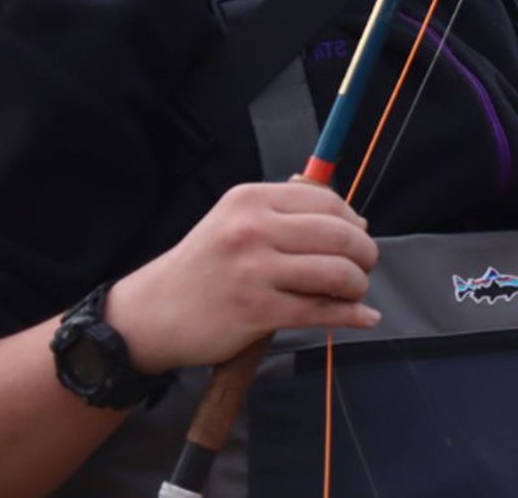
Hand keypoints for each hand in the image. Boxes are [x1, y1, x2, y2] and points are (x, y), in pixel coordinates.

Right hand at [102, 181, 380, 372]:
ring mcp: (253, 271)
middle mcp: (251, 229)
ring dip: (358, 285)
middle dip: (365, 253)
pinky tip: (364, 317)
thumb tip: (357, 223)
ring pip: (336, 273)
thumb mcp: (237, 221)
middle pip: (339, 235)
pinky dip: (351, 315)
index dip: (353, 220)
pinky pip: (321, 311)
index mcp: (250, 200)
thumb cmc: (207, 265)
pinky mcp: (255, 311)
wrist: (152, 314)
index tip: (358, 236)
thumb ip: (289, 216)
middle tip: (364, 267)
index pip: (327, 201)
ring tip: (355, 292)